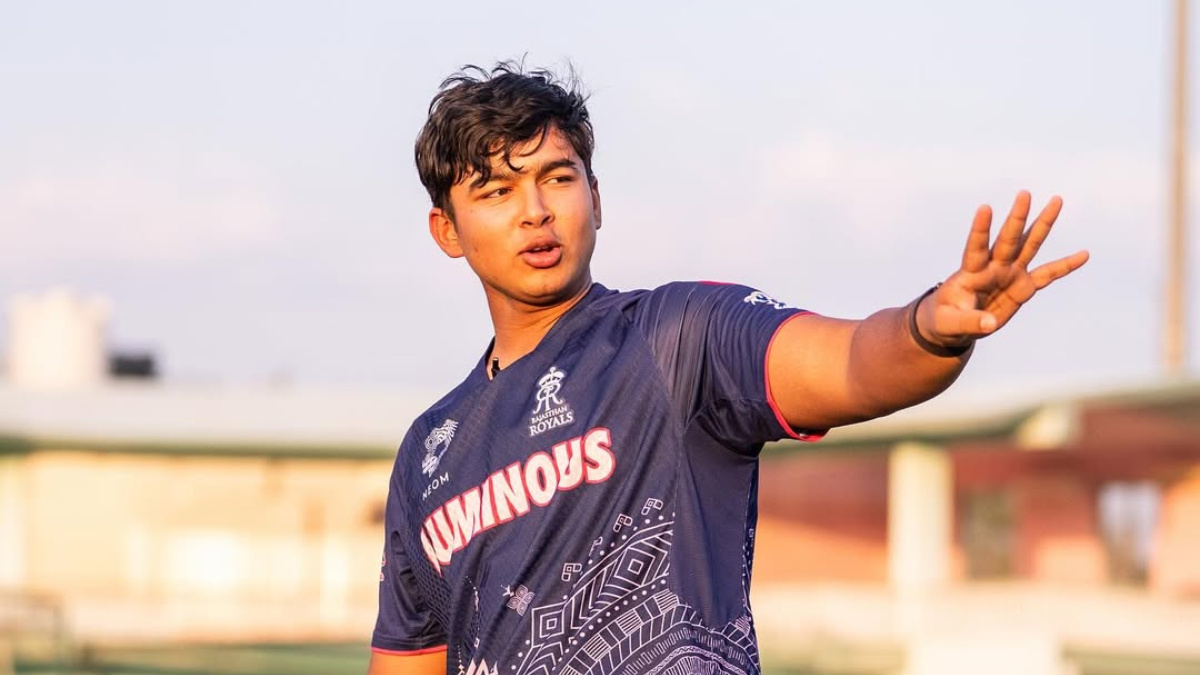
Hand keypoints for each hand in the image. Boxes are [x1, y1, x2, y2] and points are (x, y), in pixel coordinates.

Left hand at [917, 191, 1089, 347]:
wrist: (954, 325)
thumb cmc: (945, 320)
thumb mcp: (950, 324)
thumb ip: (969, 322)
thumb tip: (989, 324)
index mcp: (970, 272)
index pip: (975, 247)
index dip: (980, 229)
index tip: (985, 208)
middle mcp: (992, 267)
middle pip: (1007, 239)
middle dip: (1016, 218)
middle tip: (1024, 193)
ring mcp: (1009, 274)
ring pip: (1029, 245)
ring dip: (1042, 224)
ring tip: (1056, 200)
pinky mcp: (1023, 287)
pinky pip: (1048, 274)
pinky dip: (1065, 266)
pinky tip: (1084, 254)